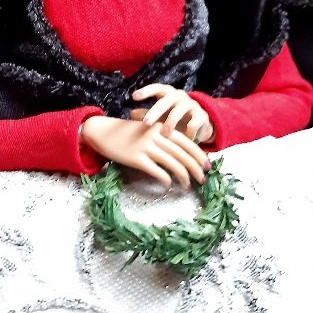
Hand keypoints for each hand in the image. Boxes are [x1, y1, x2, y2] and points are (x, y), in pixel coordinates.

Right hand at [80, 116, 210, 188]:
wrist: (104, 132)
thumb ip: (165, 138)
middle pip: (183, 154)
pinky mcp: (137, 158)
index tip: (207, 166)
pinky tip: (168, 184)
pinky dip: (166, 179)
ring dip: (183, 176)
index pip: (187, 142)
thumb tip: (183, 155)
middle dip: (196, 168)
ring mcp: (146, 147)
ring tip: (187, 185)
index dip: (199, 155)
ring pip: (173, 164)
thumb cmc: (129, 133)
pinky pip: (157, 171)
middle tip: (202, 179)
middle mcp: (156, 135)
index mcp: (162, 127)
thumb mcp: (149, 130)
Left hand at [130, 84, 214, 144]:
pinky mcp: (202, 115)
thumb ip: (146, 114)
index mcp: (168, 93)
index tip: (134, 97)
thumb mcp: (160, 115)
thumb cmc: (173, 117)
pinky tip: (184, 139)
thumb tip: (131, 114)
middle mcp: (179, 96)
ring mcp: (192, 104)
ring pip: (179, 111)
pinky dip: (187, 132)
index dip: (146, 91)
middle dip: (155, 111)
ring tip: (164, 134)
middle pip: (166, 100)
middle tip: (146, 123)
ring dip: (170, 123)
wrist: (198, 124)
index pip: (156, 88)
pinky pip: (193, 123)